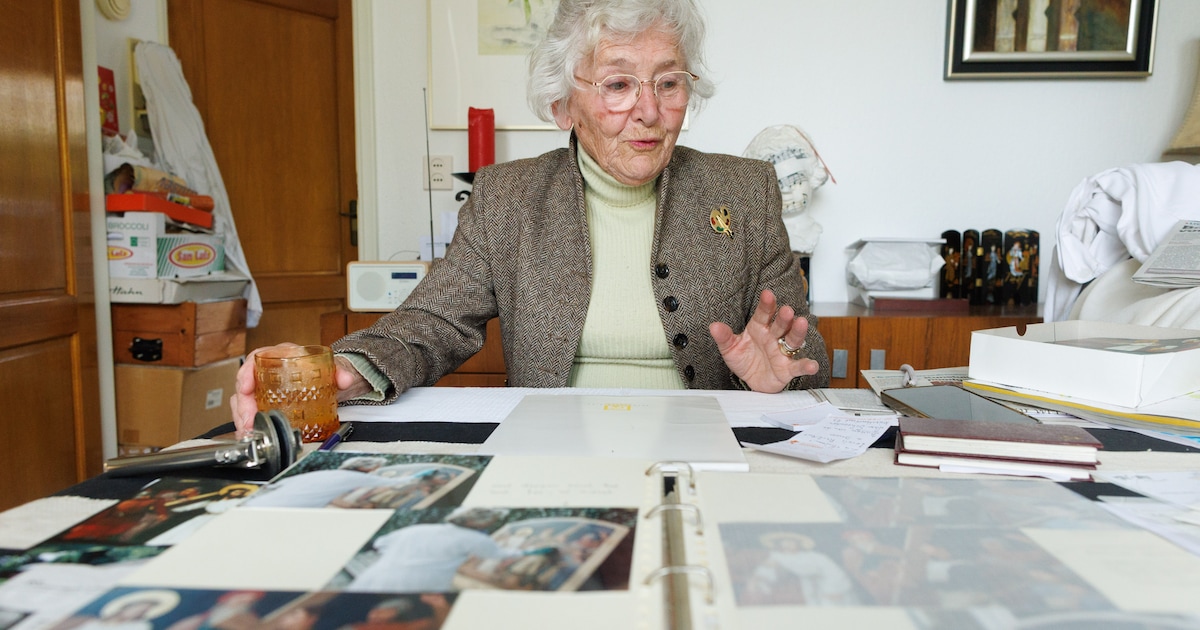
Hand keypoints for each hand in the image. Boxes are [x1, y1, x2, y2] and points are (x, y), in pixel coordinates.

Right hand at [230, 343, 370, 434]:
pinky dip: (249, 423)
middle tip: (249, 420)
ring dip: (243, 417)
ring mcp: (264, 387)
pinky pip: (250, 411)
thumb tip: (345, 379)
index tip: (246, 387)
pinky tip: (252, 432)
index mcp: (280, 356)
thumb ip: (339, 372)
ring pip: (243, 400)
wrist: (328, 379)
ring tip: (249, 430)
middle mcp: (268, 371)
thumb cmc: (322, 369)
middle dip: (243, 404)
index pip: (256, 359)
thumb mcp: (330, 368)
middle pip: (246, 384)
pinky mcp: (265, 402)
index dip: (247, 372)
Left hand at [709, 289, 819, 392]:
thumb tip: (714, 327)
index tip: (767, 294)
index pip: (763, 313)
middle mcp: (773, 337)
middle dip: (784, 317)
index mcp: (759, 328)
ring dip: (797, 332)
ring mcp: (782, 352)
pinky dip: (806, 366)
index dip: (766, 304)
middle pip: (781, 324)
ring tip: (801, 323)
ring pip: (792, 340)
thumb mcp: (730, 348)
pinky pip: (798, 366)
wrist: (751, 380)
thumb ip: (724, 337)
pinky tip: (812, 365)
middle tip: (786, 310)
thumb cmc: (744, 359)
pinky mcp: (788, 369)